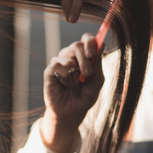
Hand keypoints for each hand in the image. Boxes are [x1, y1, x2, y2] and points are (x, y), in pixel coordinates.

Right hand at [40, 33, 104, 152]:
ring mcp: (59, 63)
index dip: (90, 41)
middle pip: (77, 44)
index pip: (86, 39)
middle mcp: (71, 57)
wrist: (72, 113)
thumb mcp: (97, 81)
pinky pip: (57, 65)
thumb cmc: (85, 97)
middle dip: (84, 57)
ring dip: (75, 68)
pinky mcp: (49, 71)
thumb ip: (98, 63)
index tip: (93, 53)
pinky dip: (65, 76)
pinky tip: (66, 84)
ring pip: (66, 52)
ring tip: (77, 83)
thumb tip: (103, 43)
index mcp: (84, 57)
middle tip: (87, 73)